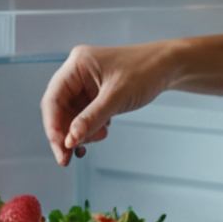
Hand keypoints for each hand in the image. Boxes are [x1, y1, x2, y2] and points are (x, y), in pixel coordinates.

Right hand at [39, 42, 178, 166]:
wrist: (169, 66)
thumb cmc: (146, 71)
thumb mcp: (117, 96)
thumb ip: (92, 118)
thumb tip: (70, 140)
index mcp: (77, 64)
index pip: (53, 97)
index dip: (53, 125)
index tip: (60, 147)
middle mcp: (77, 73)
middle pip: (59, 108)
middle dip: (64, 133)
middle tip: (67, 157)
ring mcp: (86, 84)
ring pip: (71, 115)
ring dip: (78, 133)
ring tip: (93, 142)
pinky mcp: (96, 94)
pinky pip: (84, 115)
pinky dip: (89, 128)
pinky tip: (100, 134)